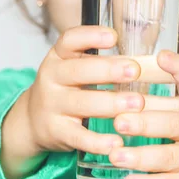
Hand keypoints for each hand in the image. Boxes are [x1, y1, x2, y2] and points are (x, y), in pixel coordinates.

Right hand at [0, 26, 143, 178]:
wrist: (32, 120)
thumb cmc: (65, 88)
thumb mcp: (74, 67)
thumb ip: (100, 61)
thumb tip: (145, 58)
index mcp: (58, 57)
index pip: (69, 40)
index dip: (90, 36)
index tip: (114, 37)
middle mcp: (51, 78)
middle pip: (78, 71)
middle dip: (108, 70)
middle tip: (135, 70)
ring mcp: (52, 106)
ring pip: (81, 103)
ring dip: (110, 103)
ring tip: (136, 103)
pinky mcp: (56, 132)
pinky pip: (78, 137)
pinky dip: (98, 141)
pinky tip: (117, 142)